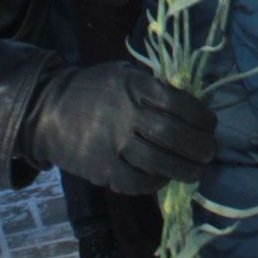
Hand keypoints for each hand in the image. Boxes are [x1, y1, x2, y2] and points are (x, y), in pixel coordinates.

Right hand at [19, 63, 216, 194]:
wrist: (46, 110)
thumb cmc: (95, 90)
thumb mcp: (124, 74)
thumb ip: (154, 87)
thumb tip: (192, 107)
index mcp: (134, 86)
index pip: (178, 103)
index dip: (201, 117)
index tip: (210, 125)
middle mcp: (125, 114)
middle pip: (172, 134)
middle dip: (199, 146)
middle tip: (210, 151)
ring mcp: (111, 143)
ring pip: (158, 161)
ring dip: (184, 169)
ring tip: (196, 171)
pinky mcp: (100, 168)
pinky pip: (135, 181)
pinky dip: (155, 183)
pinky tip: (164, 179)